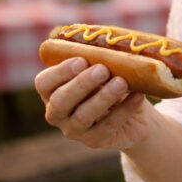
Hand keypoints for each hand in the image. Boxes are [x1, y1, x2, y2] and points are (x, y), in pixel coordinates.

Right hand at [34, 57, 151, 149]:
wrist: (135, 114)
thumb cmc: (114, 82)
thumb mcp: (106, 68)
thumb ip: (100, 57)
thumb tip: (107, 41)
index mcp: (54, 90)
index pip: (44, 83)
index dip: (59, 72)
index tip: (81, 60)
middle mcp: (58, 112)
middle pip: (60, 101)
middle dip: (81, 84)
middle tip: (102, 70)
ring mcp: (74, 130)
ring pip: (82, 117)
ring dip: (103, 98)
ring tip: (122, 82)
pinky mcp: (95, 141)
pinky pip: (107, 127)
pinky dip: (124, 110)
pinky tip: (138, 95)